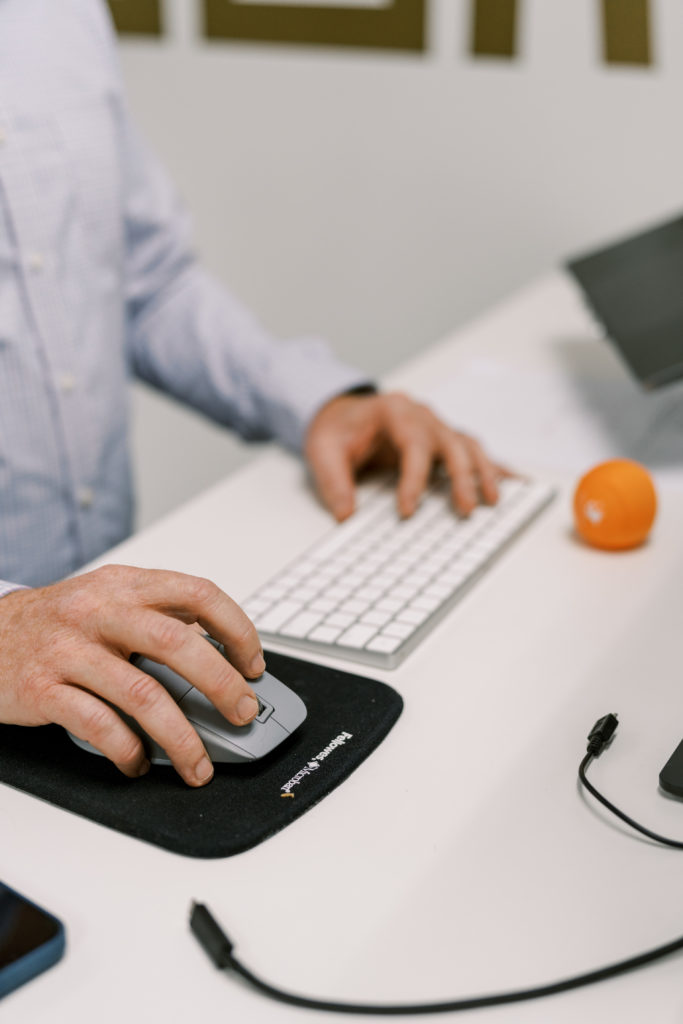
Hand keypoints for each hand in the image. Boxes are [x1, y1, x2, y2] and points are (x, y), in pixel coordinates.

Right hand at [0, 565, 264, 786]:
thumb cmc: (61, 622)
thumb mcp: (111, 600)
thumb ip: (161, 616)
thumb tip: (223, 654)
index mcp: (126, 585)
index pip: (198, 594)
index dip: (236, 629)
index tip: (253, 664)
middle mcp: (99, 611)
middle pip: (175, 643)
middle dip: (220, 683)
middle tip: (242, 713)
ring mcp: (70, 650)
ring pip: (141, 694)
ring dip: (181, 736)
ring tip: (199, 763)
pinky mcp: (43, 689)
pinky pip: (98, 725)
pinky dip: (127, 750)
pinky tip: (139, 762)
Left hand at [304, 391, 508, 520]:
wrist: (341, 412)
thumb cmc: (336, 429)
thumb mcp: (322, 451)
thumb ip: (333, 481)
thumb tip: (346, 515)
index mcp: (394, 412)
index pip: (412, 444)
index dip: (413, 479)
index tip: (407, 510)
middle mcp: (422, 416)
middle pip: (451, 443)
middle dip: (461, 478)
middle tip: (464, 510)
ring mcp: (437, 427)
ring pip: (469, 446)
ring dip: (483, 473)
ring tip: (492, 502)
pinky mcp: (444, 441)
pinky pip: (474, 452)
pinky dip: (494, 467)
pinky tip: (514, 483)